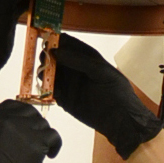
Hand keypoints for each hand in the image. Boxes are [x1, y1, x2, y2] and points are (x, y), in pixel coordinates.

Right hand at [0, 100, 61, 162]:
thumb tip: (12, 128)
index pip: (14, 105)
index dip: (22, 114)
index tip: (25, 122)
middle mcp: (10, 119)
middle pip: (30, 112)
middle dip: (34, 124)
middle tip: (35, 137)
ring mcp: (25, 129)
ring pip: (43, 124)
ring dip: (43, 135)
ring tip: (41, 149)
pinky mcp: (38, 142)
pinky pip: (54, 136)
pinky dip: (55, 145)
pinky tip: (50, 154)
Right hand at [53, 35, 163, 158]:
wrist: (121, 121)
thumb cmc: (117, 93)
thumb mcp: (102, 72)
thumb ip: (80, 61)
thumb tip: (56, 52)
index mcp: (87, 58)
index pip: (69, 44)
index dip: (57, 41)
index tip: (47, 41)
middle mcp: (76, 69)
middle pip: (56, 58)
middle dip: (47, 57)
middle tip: (43, 59)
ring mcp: (70, 84)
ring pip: (51, 74)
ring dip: (44, 73)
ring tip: (43, 75)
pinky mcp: (65, 100)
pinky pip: (51, 91)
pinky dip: (46, 89)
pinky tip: (47, 89)